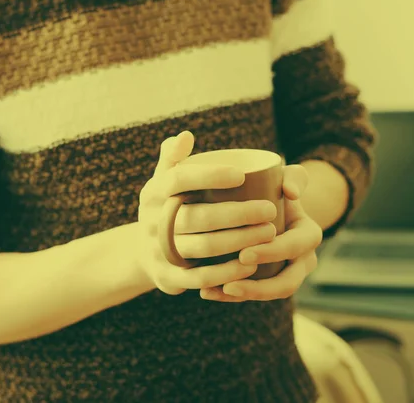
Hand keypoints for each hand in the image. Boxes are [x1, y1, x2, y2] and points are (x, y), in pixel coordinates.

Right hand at [137, 131, 278, 294]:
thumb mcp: (164, 181)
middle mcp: (150, 222)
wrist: (144, 252)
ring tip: (270, 233)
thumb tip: (185, 135)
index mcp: (152, 192)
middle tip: (269, 210)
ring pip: (202, 247)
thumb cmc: (168, 207)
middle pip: (196, 217)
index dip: (209, 176)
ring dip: (240, 241)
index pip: (178, 179)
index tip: (241, 175)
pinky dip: (228, 272)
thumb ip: (174, 157)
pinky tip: (253, 264)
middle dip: (238, 214)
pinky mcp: (167, 278)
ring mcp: (157, 251)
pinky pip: (200, 278)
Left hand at [200, 164, 322, 301]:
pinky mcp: (268, 283)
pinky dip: (229, 297)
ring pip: (269, 294)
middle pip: (287, 282)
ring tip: (212, 291)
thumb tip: (291, 192)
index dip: (272, 253)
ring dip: (242, 296)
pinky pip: (252, 296)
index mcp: (308, 235)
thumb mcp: (288, 177)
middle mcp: (302, 260)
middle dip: (260, 287)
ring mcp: (286, 275)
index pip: (295, 248)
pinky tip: (206, 292)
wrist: (272, 206)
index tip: (244, 253)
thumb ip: (294, 176)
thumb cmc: (277, 188)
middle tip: (230, 282)